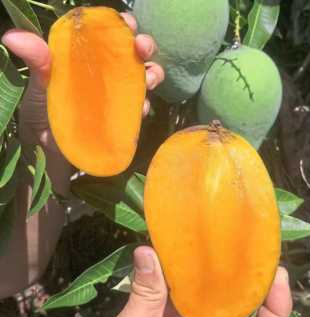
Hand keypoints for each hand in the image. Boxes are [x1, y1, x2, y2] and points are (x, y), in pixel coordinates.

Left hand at [0, 12, 163, 196]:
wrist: (47, 154)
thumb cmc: (41, 114)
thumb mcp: (38, 84)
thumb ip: (37, 60)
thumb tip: (12, 37)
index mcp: (86, 58)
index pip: (107, 34)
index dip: (121, 26)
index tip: (127, 24)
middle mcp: (106, 72)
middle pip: (133, 51)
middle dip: (144, 45)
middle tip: (143, 48)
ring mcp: (118, 94)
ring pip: (145, 76)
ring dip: (153, 74)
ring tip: (148, 80)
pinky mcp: (125, 117)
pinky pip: (143, 106)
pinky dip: (146, 105)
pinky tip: (140, 109)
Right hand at [89, 246, 291, 316]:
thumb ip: (145, 295)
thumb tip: (149, 253)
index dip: (279, 309)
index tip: (277, 276)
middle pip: (249, 316)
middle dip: (254, 283)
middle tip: (252, 248)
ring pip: (223, 307)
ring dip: (226, 280)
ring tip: (226, 245)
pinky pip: (197, 305)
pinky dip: (197, 283)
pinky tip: (191, 259)